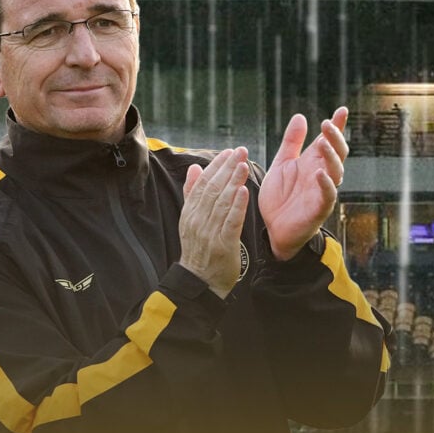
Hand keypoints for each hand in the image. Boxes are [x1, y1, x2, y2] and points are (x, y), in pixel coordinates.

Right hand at [179, 147, 250, 297]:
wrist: (200, 281)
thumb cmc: (199, 250)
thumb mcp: (190, 220)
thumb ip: (192, 194)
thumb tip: (194, 169)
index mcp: (190, 213)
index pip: (202, 183)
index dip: (216, 166)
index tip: (228, 152)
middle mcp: (198, 220)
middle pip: (213, 189)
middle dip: (227, 168)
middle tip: (240, 151)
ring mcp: (210, 232)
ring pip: (222, 202)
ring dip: (233, 181)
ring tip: (243, 164)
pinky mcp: (223, 244)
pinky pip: (230, 222)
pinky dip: (237, 206)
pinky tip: (243, 191)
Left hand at [260, 107, 348, 260]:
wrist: (271, 229)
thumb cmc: (279, 197)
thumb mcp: (281, 164)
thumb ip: (291, 143)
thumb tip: (300, 116)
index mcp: (312, 163)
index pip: (328, 141)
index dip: (337, 126)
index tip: (342, 110)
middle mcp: (321, 175)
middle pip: (336, 153)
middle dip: (335, 138)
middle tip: (328, 123)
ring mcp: (322, 192)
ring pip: (336, 172)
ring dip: (331, 157)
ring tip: (324, 144)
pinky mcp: (319, 209)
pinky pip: (327, 196)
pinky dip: (326, 185)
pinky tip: (321, 174)